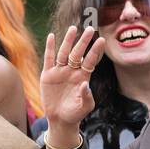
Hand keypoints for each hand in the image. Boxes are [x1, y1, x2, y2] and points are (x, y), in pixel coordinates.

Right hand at [40, 26, 105, 140]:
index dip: (95, 51)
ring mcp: (60, 72)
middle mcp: (72, 71)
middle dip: (83, 41)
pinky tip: (51, 37)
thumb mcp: (85, 107)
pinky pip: (49, 59)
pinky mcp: (48, 75)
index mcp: (83, 77)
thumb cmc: (75, 113)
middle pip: (78, 53)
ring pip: (64, 53)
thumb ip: (87, 96)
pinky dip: (50, 48)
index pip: (90, 61)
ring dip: (68, 41)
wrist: (60, 120)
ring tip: (73, 28)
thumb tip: (85, 83)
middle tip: (89, 28)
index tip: (101, 40)